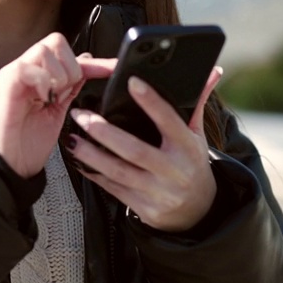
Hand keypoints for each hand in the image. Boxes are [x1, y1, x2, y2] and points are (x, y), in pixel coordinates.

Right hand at [0, 33, 115, 178]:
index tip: (113, 69)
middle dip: (71, 67)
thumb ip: (71, 87)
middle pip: (56, 41)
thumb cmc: (27, 143)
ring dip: (57, 75)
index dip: (95, 62)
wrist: (9, 165)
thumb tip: (88, 63)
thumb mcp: (59, 111)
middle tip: (66, 92)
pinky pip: (29, 67)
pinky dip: (42, 82)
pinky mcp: (7, 81)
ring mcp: (16, 73)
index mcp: (40, 75)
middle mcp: (27, 69)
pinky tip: (42, 99)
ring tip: (52, 97)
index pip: (70, 55)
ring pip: (45, 49)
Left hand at [65, 67, 223, 231]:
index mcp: (188, 148)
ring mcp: (158, 192)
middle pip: (134, 150)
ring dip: (90, 155)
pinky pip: (113, 189)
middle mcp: (174, 171)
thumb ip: (196, 104)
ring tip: (71, 138)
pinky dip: (93, 174)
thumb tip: (212, 71)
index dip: (152, 102)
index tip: (132, 82)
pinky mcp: (144, 208)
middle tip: (80, 115)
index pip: (169, 121)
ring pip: (118, 172)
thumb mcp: (197, 136)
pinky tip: (78, 160)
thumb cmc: (192, 165)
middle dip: (104, 132)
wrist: (198, 212)